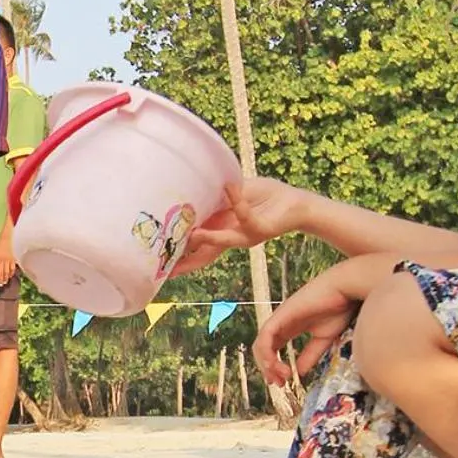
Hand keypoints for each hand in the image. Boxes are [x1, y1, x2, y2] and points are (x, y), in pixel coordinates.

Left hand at [0, 225, 17, 288]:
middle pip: (1, 272)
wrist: (5, 240)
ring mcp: (8, 259)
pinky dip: (11, 273)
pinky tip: (9, 276)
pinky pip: (12, 267)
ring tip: (4, 282)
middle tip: (0, 285)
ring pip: (7, 271)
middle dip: (0, 279)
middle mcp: (1, 260)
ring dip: (5, 278)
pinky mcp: (12, 259)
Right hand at [174, 179, 309, 275]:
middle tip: (168, 271)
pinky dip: (237, 201)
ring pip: (222, 241)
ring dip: (207, 238)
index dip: (179, 253)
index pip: (196, 245)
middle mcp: (230, 237)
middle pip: (205, 254)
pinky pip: (246, 216)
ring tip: (190, 235)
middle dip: (187, 262)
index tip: (161, 261)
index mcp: (221, 230)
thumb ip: (215, 196)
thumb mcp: (234, 193)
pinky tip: (229, 187)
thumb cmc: (265, 197)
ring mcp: (245, 235)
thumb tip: (190, 191)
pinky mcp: (260, 228)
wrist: (296, 204)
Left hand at [252, 270, 357, 386]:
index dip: (272, 367)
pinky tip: (275, 364)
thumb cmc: (339, 308)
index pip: (271, 349)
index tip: (281, 382)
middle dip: (267, 369)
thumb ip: (310, 355)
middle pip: (262, 349)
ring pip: (260, 344)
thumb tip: (300, 373)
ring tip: (281, 376)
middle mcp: (281, 323)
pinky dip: (266, 352)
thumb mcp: (323, 339)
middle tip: (279, 383)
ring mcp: (280, 318)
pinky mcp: (282, 314)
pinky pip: (265, 336)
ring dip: (267, 364)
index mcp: (290, 328)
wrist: (346, 289)